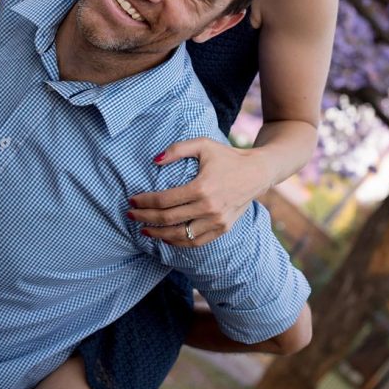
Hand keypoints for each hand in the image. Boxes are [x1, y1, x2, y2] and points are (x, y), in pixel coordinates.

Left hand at [128, 138, 273, 245]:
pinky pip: (196, 242)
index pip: (164, 200)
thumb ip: (178, 149)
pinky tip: (166, 238)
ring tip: (144, 229)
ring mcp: (217, 221)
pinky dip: (178, 243)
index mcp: (202, 187)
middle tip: (131, 215)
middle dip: (145, 218)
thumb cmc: (227, 156)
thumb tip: (154, 160)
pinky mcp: (223, 229)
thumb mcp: (203, 145)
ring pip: (180, 236)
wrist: (257, 172)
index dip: (145, 202)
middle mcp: (209, 208)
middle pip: (168, 219)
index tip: (132, 200)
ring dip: (158, 235)